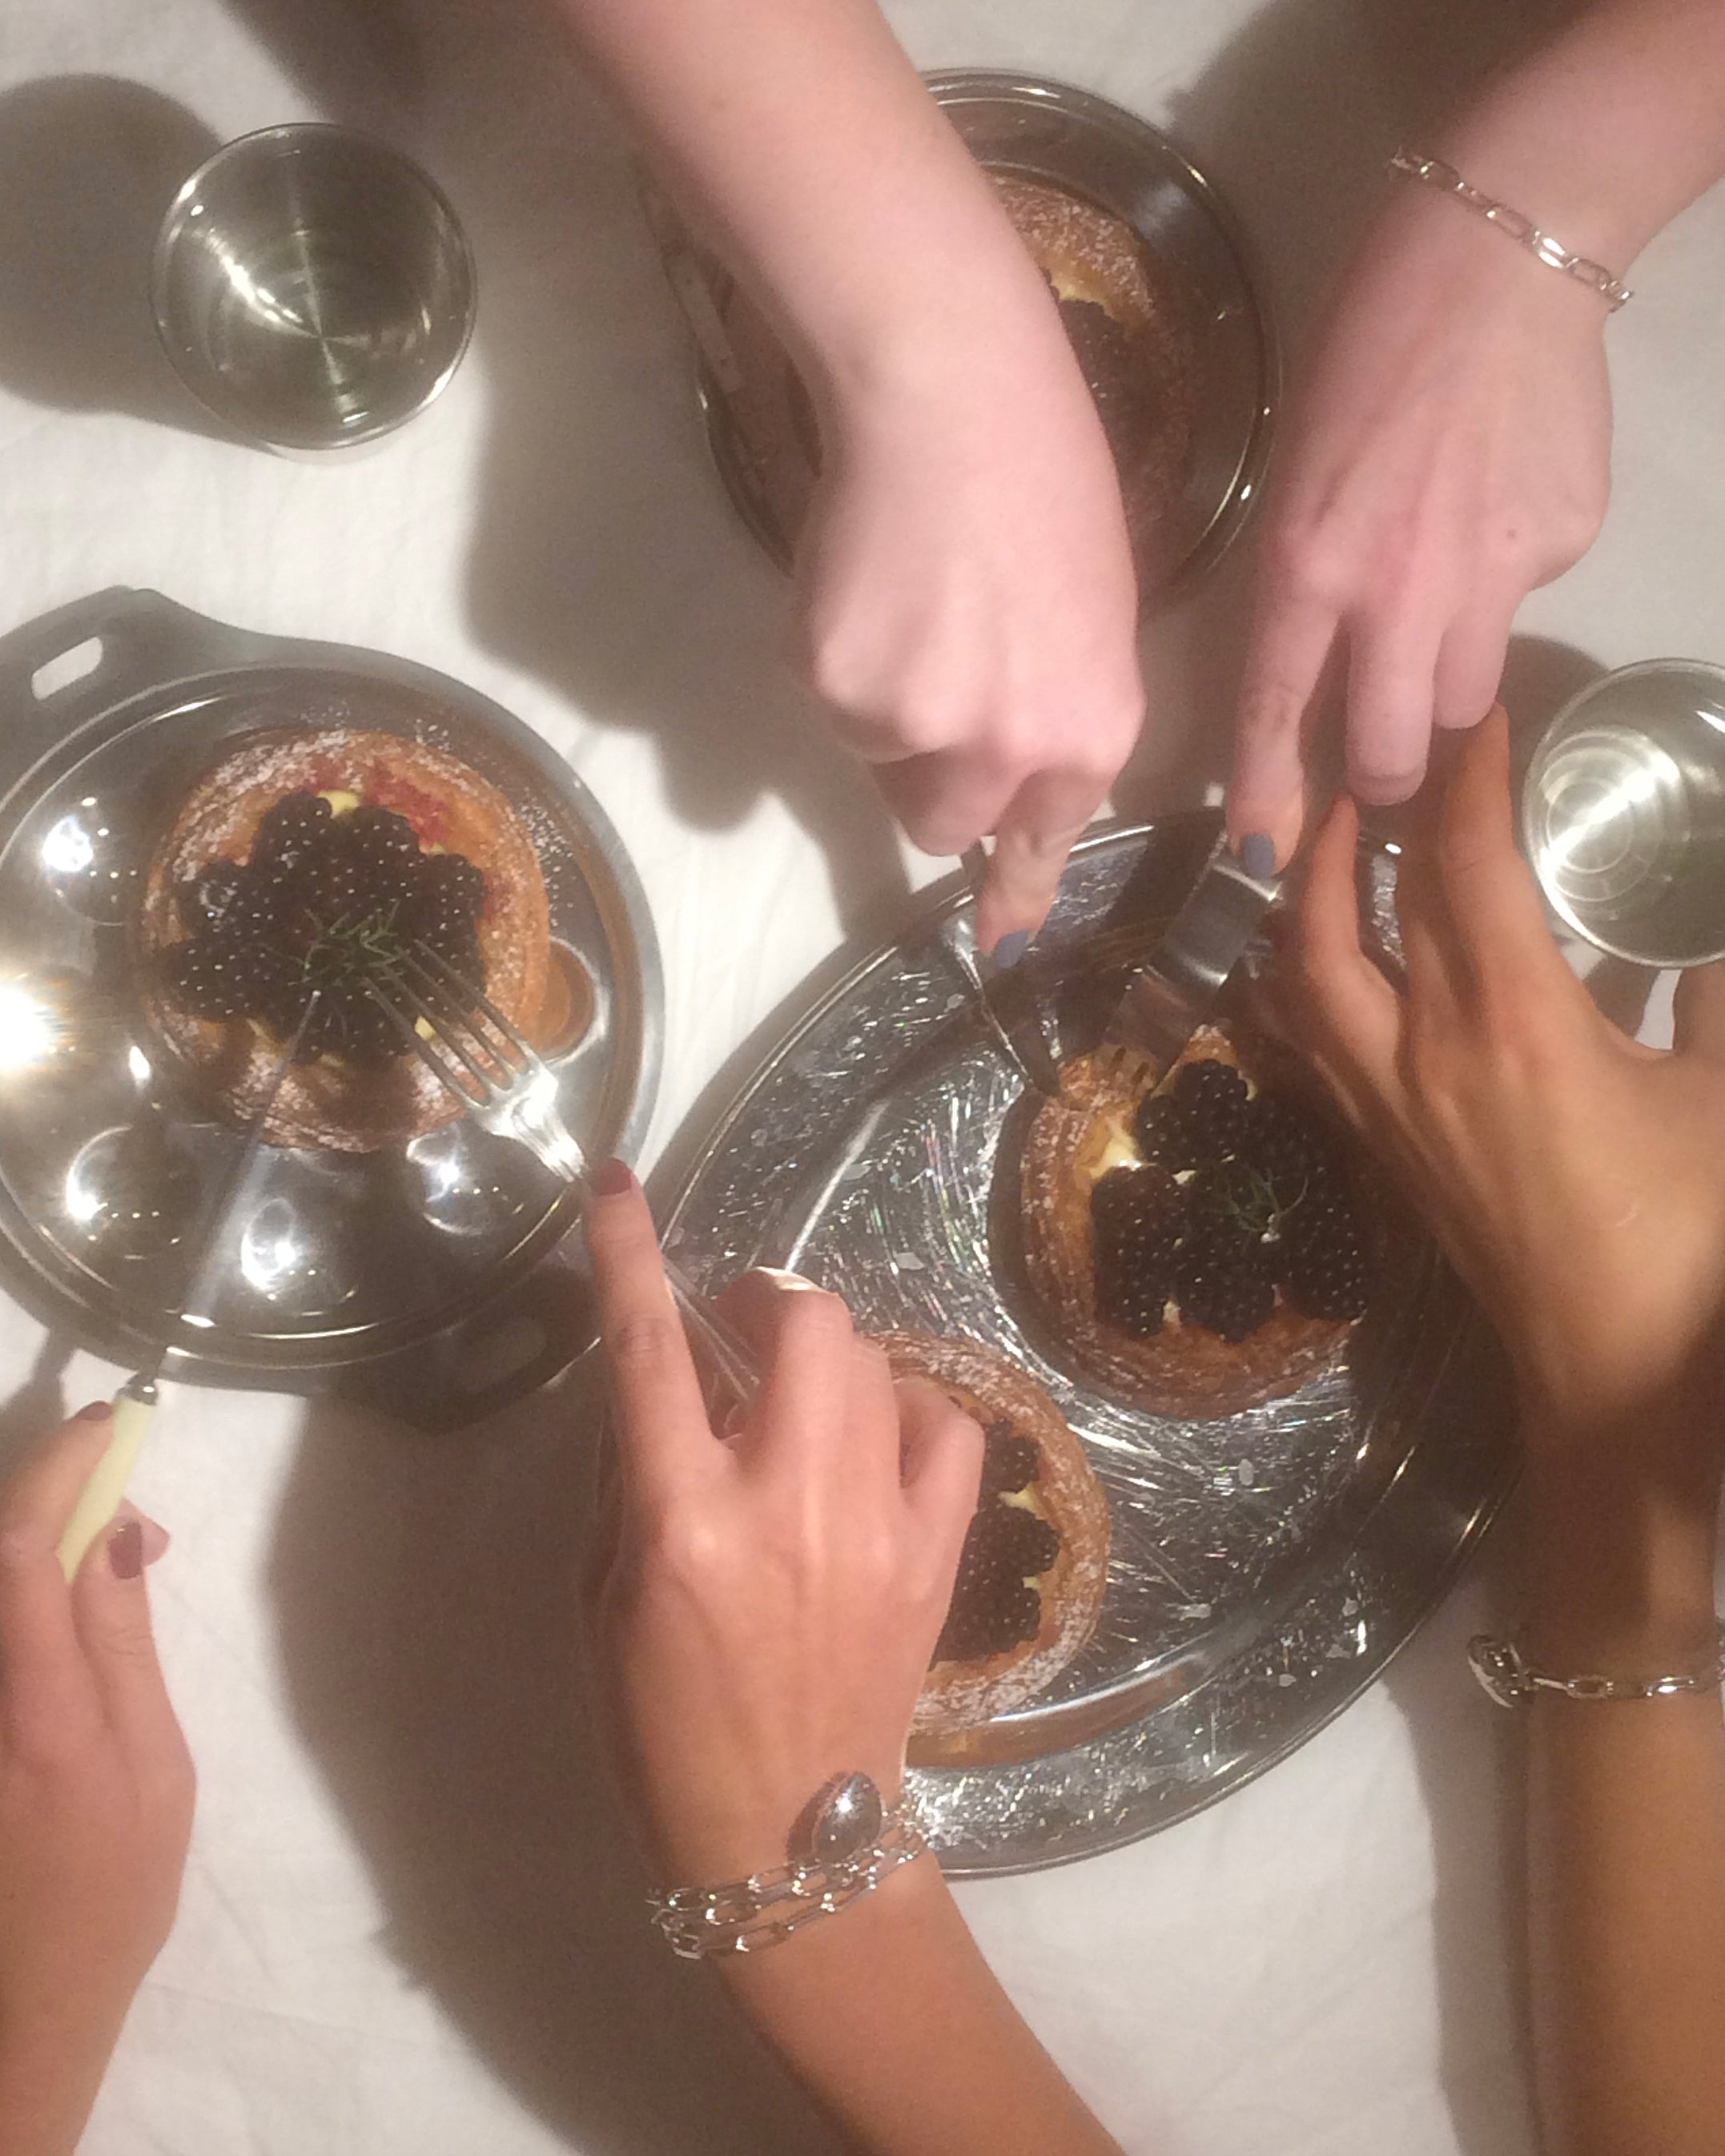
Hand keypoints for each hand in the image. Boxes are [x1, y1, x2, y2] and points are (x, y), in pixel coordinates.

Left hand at [0, 1408, 192, 2155]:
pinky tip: (59, 1582)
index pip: (25, 1554)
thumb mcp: (156, 1772)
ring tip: (98, 1528)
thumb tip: (116, 1537)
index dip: (59, 1470)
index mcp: (40, 1715)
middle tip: (110, 1462)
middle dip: (47, 1484)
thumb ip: (123, 1650)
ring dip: (34, 1534)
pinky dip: (18, 1581)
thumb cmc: (115, 1893)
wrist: (24, 2000)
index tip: (107, 1425)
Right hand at [582, 1170, 980, 1884]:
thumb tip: (661, 1373)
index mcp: (683, 1521)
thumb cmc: (663, 1726)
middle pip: (806, 1323)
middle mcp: (787, 1504)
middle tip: (743, 1330)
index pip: (648, 1348)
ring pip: (877, 1363)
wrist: (787, 1835)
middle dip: (769, 1299)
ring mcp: (877, 1525)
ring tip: (802, 1402)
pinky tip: (879, 1440)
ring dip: (830, 1358)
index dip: (629, 1251)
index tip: (618, 1184)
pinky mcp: (938, 1554)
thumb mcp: (602, 1599)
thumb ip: (631, 1475)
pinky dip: (910, 1410)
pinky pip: (949, 1427)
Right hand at [795, 316, 1144, 954]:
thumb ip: (1059, 714)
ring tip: (908, 601)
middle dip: (930, 773)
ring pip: (876, 759)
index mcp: (1088, 731)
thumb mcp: (1094, 615)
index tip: (1001, 944)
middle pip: (942, 824)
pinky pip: (829, 702)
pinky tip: (867, 581)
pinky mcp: (833, 685)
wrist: (949, 392)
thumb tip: (1007, 783)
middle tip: (931, 680)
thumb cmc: (1045, 477)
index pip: (1042, 842)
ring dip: (883, 707)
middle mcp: (1006, 751)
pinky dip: (837, 657)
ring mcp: (914, 725)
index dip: (1012, 893)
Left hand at [1229, 184, 1610, 863]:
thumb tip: (1331, 659)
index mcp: (1307, 563)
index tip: (1261, 856)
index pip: (1273, 712)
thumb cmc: (1369, 348)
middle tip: (1379, 761)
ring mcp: (1488, 576)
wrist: (1498, 260)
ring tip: (1437, 607)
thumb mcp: (1298, 469)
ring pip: (1461, 699)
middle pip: (1390, 751)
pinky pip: (1521, 606)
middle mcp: (1395, 590)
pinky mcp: (1559, 549)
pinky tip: (1495, 507)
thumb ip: (1307, 577)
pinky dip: (1503, 583)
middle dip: (1381, 776)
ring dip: (1441, 684)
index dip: (1266, 796)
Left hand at [1283, 709, 1724, 1472]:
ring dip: (1307, 896)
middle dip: (1361, 820)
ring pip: (1303, 977)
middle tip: (1378, 759)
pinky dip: (1302, 978)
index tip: (1473, 716)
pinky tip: (1323, 956)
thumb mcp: (1724, 1099)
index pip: (1464, 865)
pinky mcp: (1378, 1149)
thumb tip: (1707, 947)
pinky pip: (1311, 1041)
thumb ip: (1720, 1003)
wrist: (1613, 1374)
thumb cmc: (1686, 1235)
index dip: (1464, 777)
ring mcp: (1386, 1106)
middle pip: (1357, 908)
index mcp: (1515, 1024)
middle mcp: (1423, 1053)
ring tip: (1332, 841)